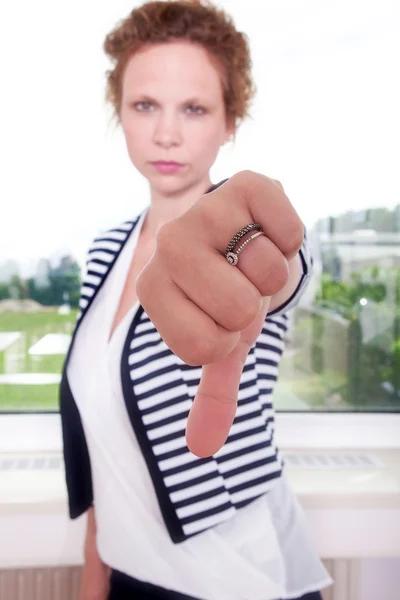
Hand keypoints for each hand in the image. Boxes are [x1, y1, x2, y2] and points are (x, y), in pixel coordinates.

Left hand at [136, 171, 303, 457]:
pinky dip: (291, 241)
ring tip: (251, 259)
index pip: (203, 347)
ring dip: (272, 276)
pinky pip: (290, 232)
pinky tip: (266, 231)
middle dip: (251, 309)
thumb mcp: (218, 342)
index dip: (226, 340)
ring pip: (267, 272)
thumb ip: (211, 394)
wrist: (237, 236)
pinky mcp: (246, 185)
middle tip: (237, 288)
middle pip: (238, 310)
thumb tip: (201, 450)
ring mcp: (206, 210)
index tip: (219, 318)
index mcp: (153, 289)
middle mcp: (170, 245)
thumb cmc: (221, 293)